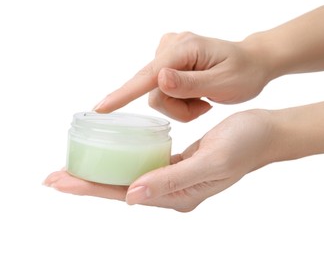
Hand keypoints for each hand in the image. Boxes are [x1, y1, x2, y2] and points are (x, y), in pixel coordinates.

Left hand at [44, 109, 275, 211]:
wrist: (263, 132)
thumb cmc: (244, 144)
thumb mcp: (211, 161)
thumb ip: (171, 181)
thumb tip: (132, 196)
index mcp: (179, 196)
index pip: (125, 194)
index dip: (91, 189)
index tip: (60, 181)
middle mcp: (173, 192)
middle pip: (120, 188)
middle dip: (87, 183)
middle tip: (53, 177)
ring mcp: (174, 179)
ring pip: (128, 177)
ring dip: (101, 173)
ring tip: (73, 168)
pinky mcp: (177, 164)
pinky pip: (142, 165)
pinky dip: (121, 161)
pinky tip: (109, 156)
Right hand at [94, 32, 270, 121]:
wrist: (252, 63)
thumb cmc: (243, 73)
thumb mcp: (222, 82)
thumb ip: (189, 83)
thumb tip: (158, 80)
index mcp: (185, 48)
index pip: (148, 75)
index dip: (123, 94)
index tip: (100, 108)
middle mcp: (171, 46)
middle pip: (153, 90)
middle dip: (176, 107)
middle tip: (202, 108)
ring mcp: (169, 53)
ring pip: (157, 94)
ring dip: (179, 105)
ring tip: (202, 101)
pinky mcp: (169, 63)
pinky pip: (162, 90)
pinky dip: (179, 100)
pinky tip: (197, 95)